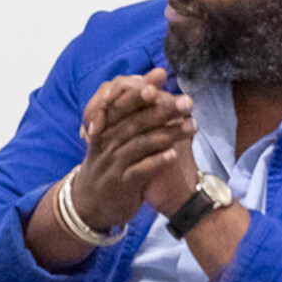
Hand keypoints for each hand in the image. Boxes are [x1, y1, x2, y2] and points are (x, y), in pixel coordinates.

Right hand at [66, 69, 192, 231]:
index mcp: (103, 127)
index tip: (161, 77)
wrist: (90, 203)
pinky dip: (156, 162)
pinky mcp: (120, 184)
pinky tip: (173, 154)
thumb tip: (155, 79)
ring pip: (140, 144)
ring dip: (167, 134)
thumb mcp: (113, 136)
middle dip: (161, 110)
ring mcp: (112, 164)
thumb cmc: (108, 163)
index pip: (119, 103)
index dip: (139, 90)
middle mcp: (105, 142)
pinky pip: (139, 170)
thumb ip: (132, 110)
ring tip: (192, 126)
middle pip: (134, 121)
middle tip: (187, 101)